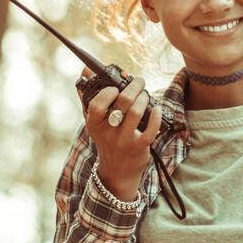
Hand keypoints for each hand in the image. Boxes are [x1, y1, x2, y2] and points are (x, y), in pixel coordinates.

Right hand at [80, 66, 161, 189]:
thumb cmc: (106, 139)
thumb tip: (85, 70)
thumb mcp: (94, 122)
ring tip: (145, 94)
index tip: (115, 87)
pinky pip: (151, 130)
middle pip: (123, 102)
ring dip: (144, 98)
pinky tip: (156, 110)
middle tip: (139, 81)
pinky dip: (156, 116)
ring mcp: (123, 140)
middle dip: (134, 86)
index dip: (108, 92)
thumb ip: (89, 97)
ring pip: (136, 112)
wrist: (117, 171)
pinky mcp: (139, 147)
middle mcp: (108, 132)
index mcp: (94, 124)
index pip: (97, 104)